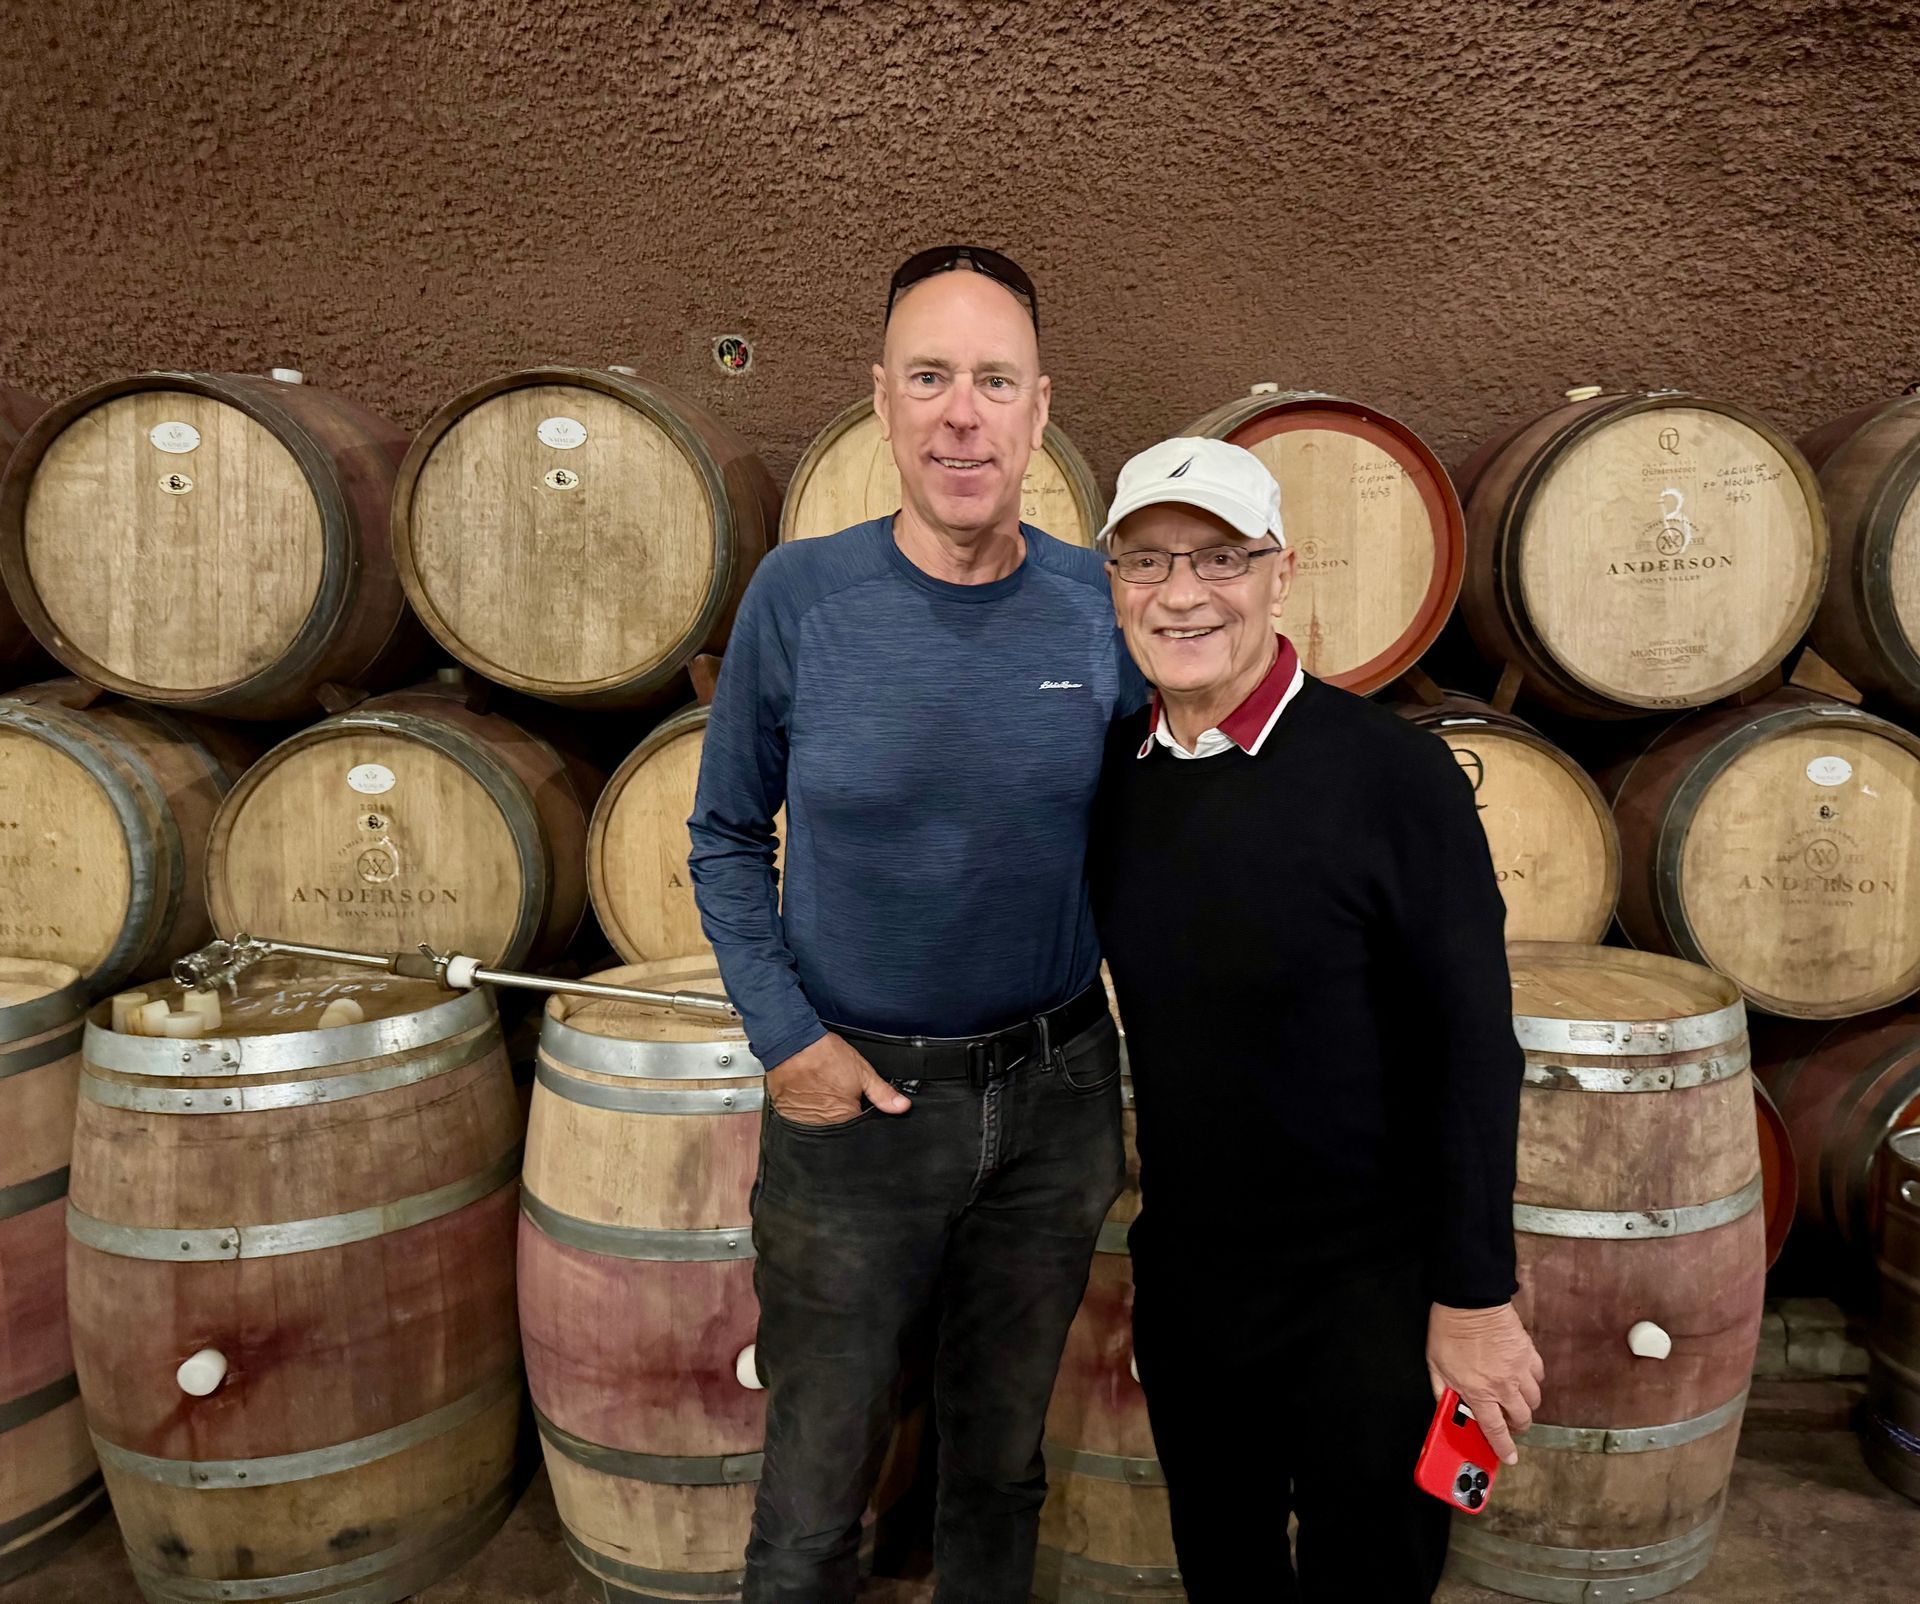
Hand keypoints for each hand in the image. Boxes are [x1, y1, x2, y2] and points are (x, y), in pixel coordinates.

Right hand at [766, 1033, 910, 1125]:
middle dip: (844, 1113)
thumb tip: (902, 1106)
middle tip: (837, 1090)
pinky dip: (807, 1109)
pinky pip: (802, 1118)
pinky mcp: (789, 1114)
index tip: (858, 1102)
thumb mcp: (862, 1071)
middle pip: (840, 1126)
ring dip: (824, 1112)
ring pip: (821, 1123)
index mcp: (845, 1117)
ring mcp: (804, 1121)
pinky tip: (809, 1093)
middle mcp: (824, 1124)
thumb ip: (883, 1092)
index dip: (862, 1114)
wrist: (791, 1044)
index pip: (860, 1128)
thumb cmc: (824, 1056)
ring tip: (823, 1090)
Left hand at [1426, 1301, 1543, 1465]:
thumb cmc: (1449, 1330)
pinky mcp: (1529, 1353)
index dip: (1503, 1448)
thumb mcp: (1435, 1365)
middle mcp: (1503, 1385)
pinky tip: (1521, 1377)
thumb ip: (1443, 1392)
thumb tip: (1446, 1408)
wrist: (1469, 1300)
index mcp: (1479, 1391)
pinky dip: (1533, 1382)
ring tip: (1513, 1399)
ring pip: (1534, 1400)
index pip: (1495, 1430)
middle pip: (1522, 1419)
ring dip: (1525, 1405)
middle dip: (1516, 1426)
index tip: (1509, 1457)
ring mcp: (1520, 1369)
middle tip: (1507, 1422)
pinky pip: (1539, 1376)